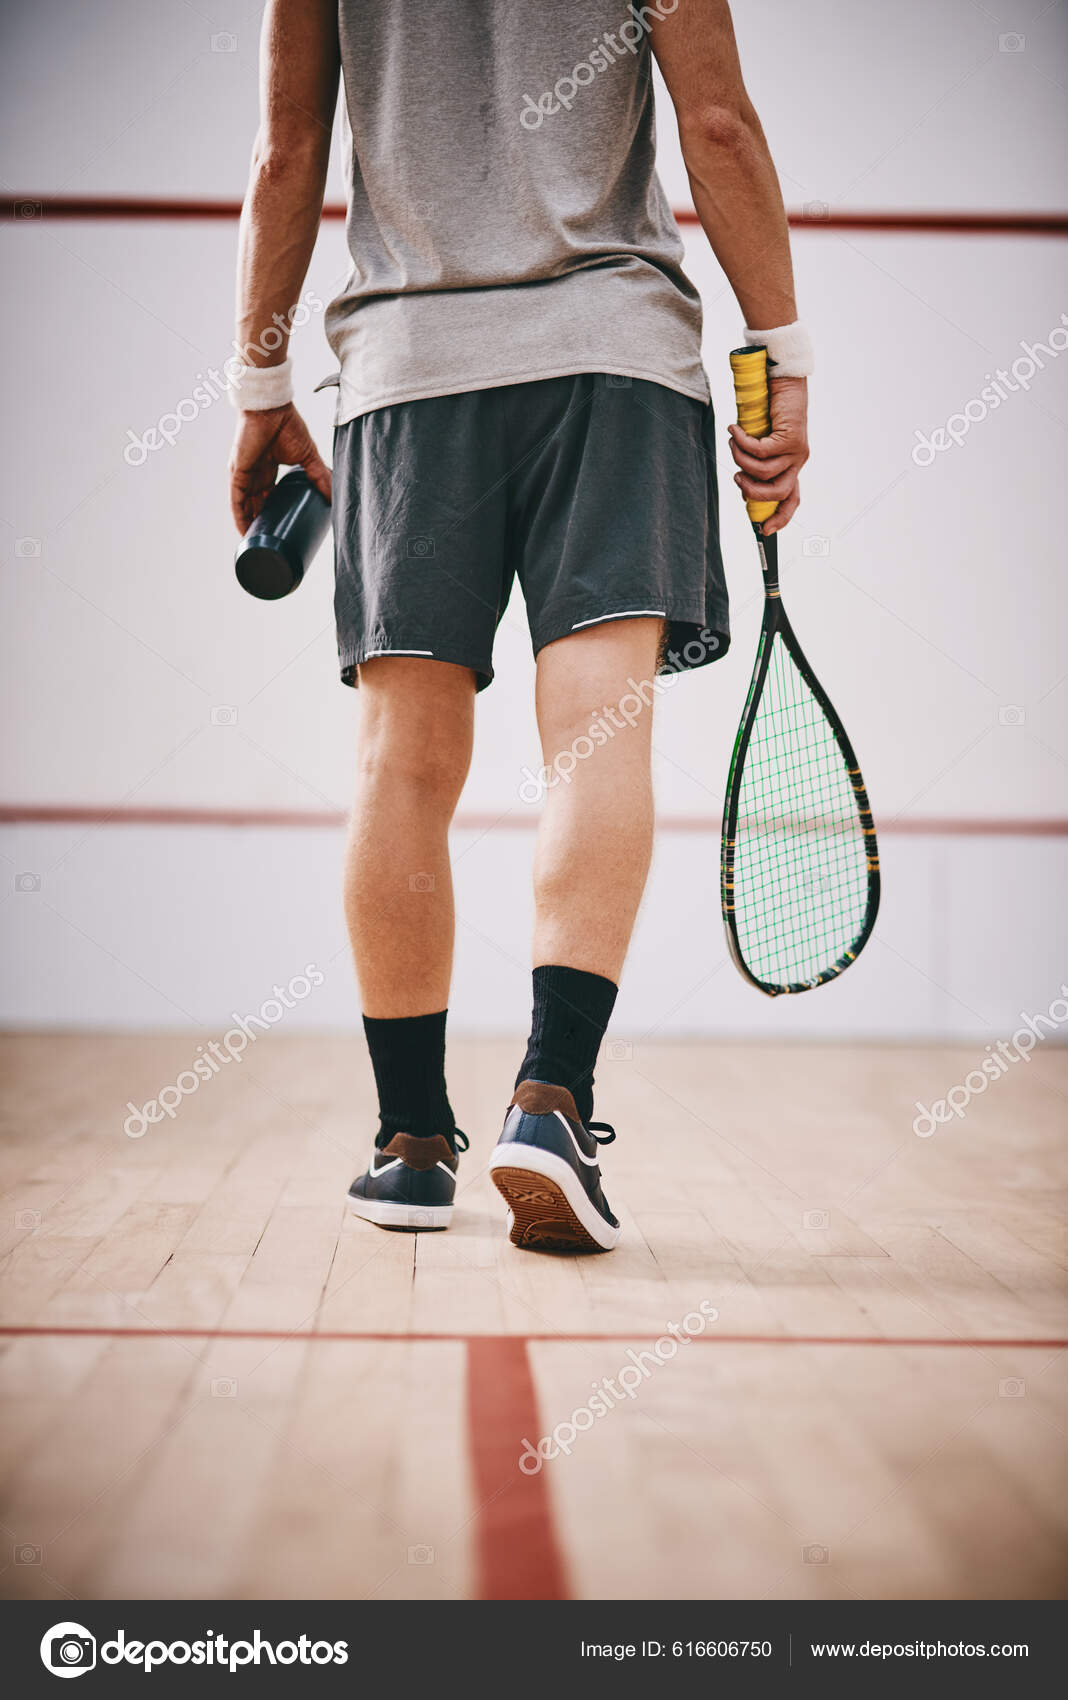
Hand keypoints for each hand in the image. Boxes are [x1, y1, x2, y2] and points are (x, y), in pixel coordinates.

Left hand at [228, 402, 331, 534]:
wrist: (271, 408)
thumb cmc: (287, 425)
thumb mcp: (308, 456)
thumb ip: (320, 475)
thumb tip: (334, 496)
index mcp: (268, 469)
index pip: (268, 497)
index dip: (272, 513)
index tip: (281, 528)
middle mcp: (254, 474)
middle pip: (255, 505)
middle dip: (260, 523)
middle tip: (269, 543)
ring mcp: (245, 474)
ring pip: (244, 507)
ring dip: (248, 525)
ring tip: (256, 545)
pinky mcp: (238, 473)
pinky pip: (236, 500)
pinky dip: (239, 517)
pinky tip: (244, 532)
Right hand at [727, 375, 808, 535]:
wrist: (784, 381)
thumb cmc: (770, 411)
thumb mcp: (762, 442)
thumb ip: (755, 462)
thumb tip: (741, 481)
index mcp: (792, 468)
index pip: (791, 501)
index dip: (780, 518)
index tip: (765, 530)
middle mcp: (798, 463)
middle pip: (776, 493)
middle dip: (751, 491)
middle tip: (736, 478)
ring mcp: (796, 452)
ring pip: (763, 472)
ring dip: (741, 460)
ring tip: (732, 444)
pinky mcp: (790, 438)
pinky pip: (759, 450)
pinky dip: (741, 442)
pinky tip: (734, 430)